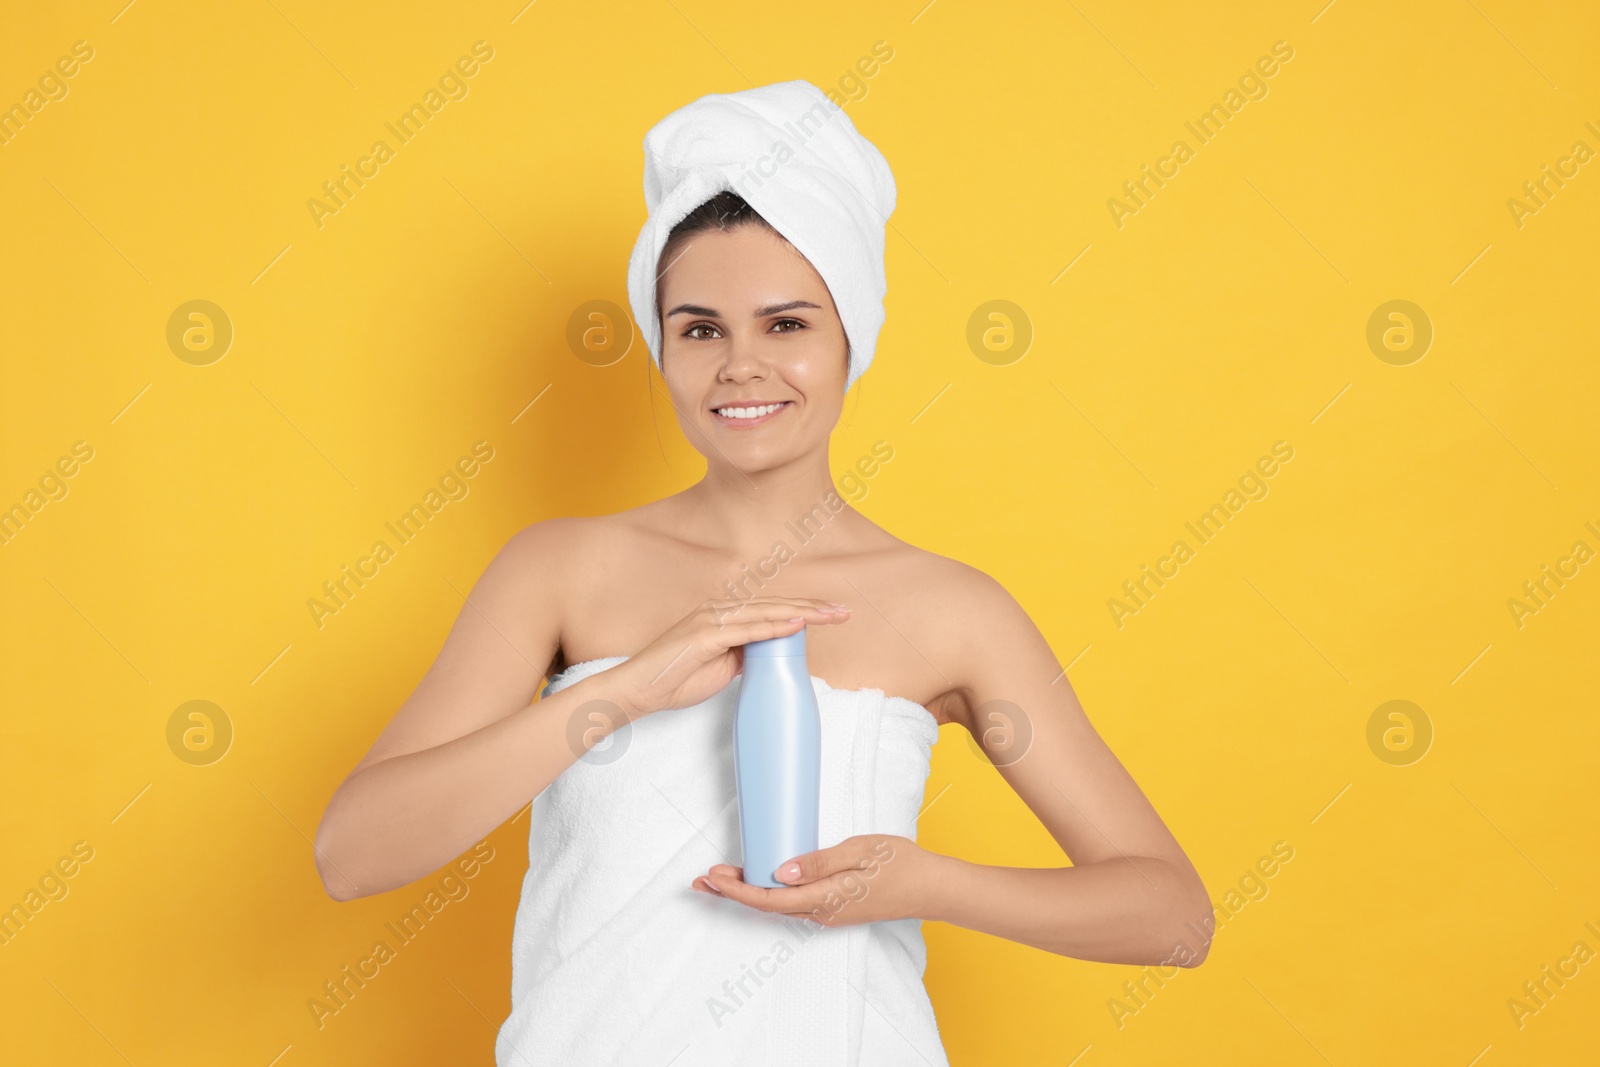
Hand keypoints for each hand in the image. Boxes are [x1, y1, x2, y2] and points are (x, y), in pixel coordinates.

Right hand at [600, 596, 850, 718]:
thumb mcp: (721, 669)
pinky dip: (773, 626)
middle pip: (775, 605)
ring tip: (829, 614)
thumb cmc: (674, 681)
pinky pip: (746, 629)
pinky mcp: (703, 634)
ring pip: (765, 612)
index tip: (832, 615)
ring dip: (800, 612)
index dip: (803, 611)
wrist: (638, 690)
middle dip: (811, 608)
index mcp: (724, 617)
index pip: (771, 610)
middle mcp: (719, 611)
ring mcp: (711, 620)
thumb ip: (744, 656)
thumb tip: (769, 655)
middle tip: (843, 612)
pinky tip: (796, 624)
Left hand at [690, 834, 935, 926]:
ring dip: (747, 894)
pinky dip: (767, 895)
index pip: (769, 899)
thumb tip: (780, 871)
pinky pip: (791, 905)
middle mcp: (822, 913)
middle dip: (732, 894)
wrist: (932, 888)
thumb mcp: (861, 851)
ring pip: (777, 907)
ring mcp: (827, 914)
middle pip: (766, 907)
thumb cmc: (901, 864)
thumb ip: (820, 862)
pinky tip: (759, 882)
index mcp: (826, 899)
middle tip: (702, 880)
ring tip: (721, 880)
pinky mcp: (833, 908)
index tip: (714, 877)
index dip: (738, 890)